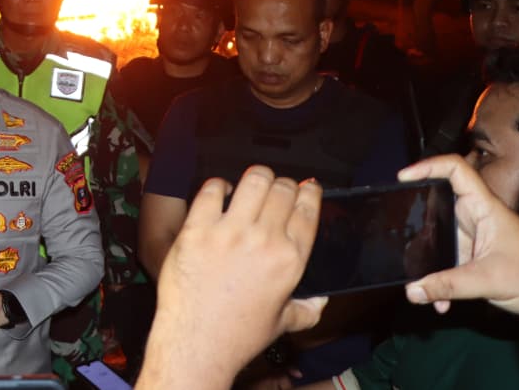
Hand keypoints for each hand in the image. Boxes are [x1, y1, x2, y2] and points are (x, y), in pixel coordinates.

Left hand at [139, 166, 327, 389]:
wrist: (196, 341)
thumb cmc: (238, 335)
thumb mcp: (283, 323)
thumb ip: (307, 309)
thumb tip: (321, 300)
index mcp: (290, 260)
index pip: (307, 211)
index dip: (309, 193)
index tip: (307, 186)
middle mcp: (264, 240)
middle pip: (282, 191)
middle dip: (283, 183)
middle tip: (277, 186)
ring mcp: (229, 232)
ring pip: (252, 182)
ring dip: (256, 177)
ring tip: (253, 181)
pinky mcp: (197, 229)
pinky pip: (212, 191)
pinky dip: (218, 186)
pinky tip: (220, 192)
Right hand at [399, 155, 518, 314]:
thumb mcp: (487, 280)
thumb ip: (448, 286)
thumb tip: (412, 290)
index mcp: (483, 208)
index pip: (455, 170)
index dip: (428, 165)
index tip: (403, 178)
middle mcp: (474, 217)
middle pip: (437, 201)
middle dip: (416, 216)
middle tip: (395, 227)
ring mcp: (471, 236)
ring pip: (437, 234)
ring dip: (426, 257)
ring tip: (416, 276)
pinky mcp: (470, 255)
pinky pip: (444, 259)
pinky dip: (438, 279)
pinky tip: (439, 300)